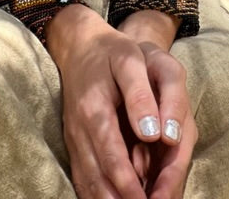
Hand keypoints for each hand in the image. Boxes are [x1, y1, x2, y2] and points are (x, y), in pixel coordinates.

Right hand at [45, 6, 195, 198]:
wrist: (81, 44)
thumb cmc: (112, 50)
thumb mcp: (130, 59)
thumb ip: (141, 94)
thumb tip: (153, 132)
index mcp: (94, 109)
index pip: (111, 156)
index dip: (129, 184)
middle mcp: (79, 130)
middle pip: (98, 179)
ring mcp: (75, 139)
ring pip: (88, 183)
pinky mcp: (76, 143)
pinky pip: (83, 178)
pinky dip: (96, 195)